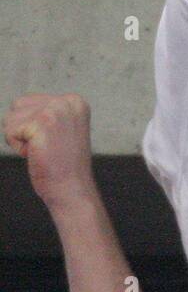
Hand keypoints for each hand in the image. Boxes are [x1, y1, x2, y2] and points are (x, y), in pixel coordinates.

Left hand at [3, 93, 97, 212]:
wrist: (72, 189)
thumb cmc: (62, 166)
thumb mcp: (61, 129)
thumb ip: (46, 112)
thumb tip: (18, 105)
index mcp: (73, 101)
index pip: (29, 101)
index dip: (32, 126)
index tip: (54, 142)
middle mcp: (66, 102)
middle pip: (18, 106)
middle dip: (23, 130)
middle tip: (47, 147)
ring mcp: (55, 111)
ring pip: (11, 118)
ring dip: (20, 139)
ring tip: (42, 151)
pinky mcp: (41, 123)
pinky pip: (10, 132)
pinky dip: (18, 148)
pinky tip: (37, 155)